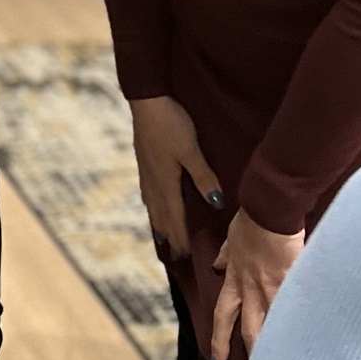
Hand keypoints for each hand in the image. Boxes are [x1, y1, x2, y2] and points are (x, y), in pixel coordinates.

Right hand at [130, 96, 223, 259]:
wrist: (148, 102)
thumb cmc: (171, 124)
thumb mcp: (190, 150)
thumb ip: (203, 177)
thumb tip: (215, 204)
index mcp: (166, 183)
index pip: (174, 219)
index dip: (180, 238)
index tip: (185, 258)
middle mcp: (154, 182)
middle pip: (161, 217)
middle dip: (169, 237)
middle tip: (175, 257)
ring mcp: (147, 172)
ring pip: (153, 207)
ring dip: (159, 225)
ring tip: (162, 239)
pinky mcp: (144, 162)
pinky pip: (148, 194)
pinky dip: (152, 207)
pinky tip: (152, 205)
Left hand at [210, 208, 304, 359]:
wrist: (269, 209)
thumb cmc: (251, 221)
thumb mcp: (230, 239)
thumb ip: (225, 256)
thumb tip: (216, 265)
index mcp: (235, 279)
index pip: (223, 316)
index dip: (219, 339)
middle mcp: (252, 289)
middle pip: (249, 330)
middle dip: (251, 353)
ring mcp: (273, 288)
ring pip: (274, 324)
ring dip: (277, 343)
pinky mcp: (293, 283)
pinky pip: (296, 308)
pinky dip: (300, 322)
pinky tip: (310, 338)